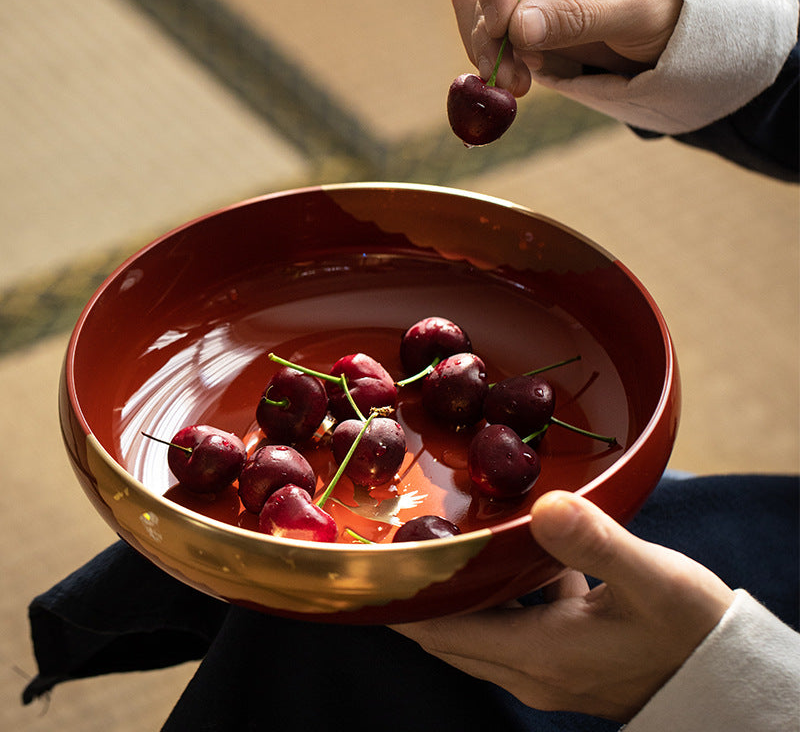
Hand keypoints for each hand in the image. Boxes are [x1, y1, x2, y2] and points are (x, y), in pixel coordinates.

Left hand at [391, 490, 733, 721]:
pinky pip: (509, 624)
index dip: (401, 598)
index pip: (439, 631)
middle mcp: (528, 670)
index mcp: (537, 653)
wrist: (726, 676)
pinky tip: (523, 551)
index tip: (375, 558)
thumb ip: (594, 541)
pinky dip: (499, 592)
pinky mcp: (561, 660)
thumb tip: (544, 503)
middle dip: (419, 591)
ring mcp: (544, 669)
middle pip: (446, 633)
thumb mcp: (650, 578)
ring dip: (459, 589)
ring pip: (476, 627)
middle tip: (401, 536)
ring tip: (450, 535)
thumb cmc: (690, 630)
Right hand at [452, 0, 683, 95]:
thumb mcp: (635, 9)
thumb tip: (518, 28)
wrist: (679, 26)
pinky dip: (496, 56)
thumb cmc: (672, 1)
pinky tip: (517, 78)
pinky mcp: (526, 6)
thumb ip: (578, 16)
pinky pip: (491, 28)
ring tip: (513, 83)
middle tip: (502, 74)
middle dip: (489, 28)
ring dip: (487, 47)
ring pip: (479, 2)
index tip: (501, 27)